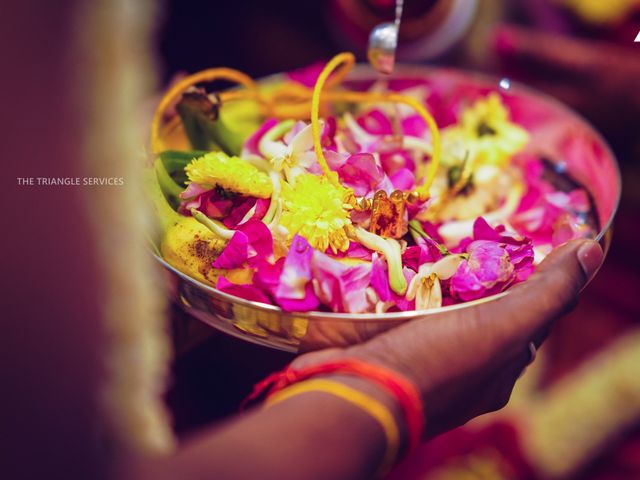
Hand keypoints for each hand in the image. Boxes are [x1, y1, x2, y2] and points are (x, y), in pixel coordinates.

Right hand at [294, 239, 603, 437]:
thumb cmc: (435, 362)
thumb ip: (546, 292)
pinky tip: (400, 257)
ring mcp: (419, 355)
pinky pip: (402, 305)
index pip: (529, 317)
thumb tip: (592, 250)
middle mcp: (461, 366)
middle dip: (481, 272)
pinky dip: (405, 282)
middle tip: (479, 231)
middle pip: (481, 309)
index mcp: (496, 368)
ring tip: (439, 233)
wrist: (356, 392)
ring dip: (439, 275)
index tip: (531, 239)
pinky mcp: (384, 342)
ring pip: (438, 305)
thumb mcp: (502, 326)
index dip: (536, 279)